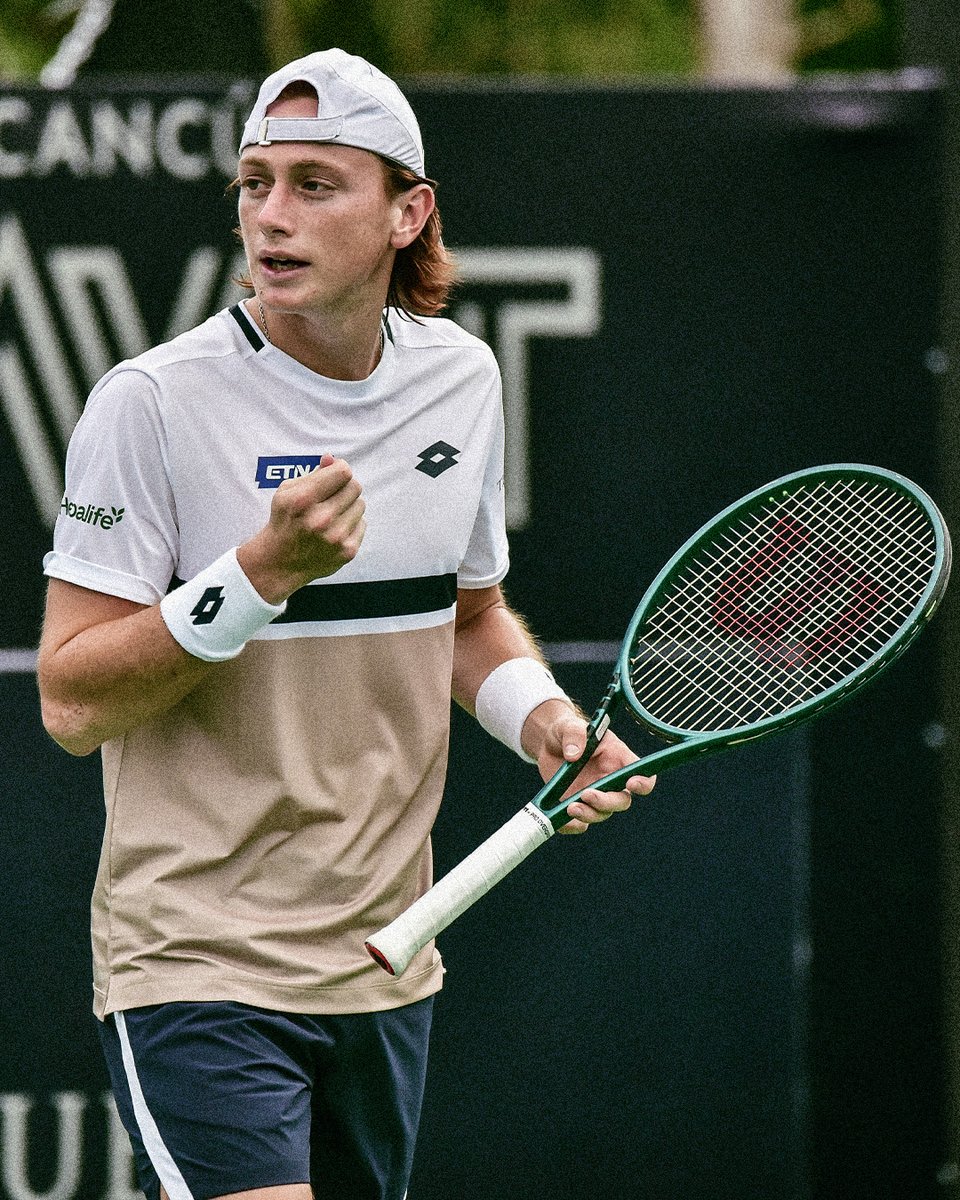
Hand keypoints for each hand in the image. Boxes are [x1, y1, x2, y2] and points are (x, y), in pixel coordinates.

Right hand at [237, 454, 365, 602]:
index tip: (334, 476)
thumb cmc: (284, 521)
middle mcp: (321, 519)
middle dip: (345, 488)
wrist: (280, 562)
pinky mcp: (348, 551)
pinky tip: (334, 530)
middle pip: (355, 487)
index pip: (343, 472)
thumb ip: (313, 474)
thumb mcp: (287, 492)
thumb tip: (332, 459)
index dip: (340, 470)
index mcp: (304, 500)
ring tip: (331, 515)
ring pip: (361, 505)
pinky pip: (362, 524)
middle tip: (331, 497)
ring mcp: (336, 537)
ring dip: (349, 506)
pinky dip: (351, 524)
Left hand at [523, 700, 655, 835]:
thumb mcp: (569, 725)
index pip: (642, 773)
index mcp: (618, 758)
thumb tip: (573, 756)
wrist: (549, 744)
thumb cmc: (567, 731)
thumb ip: (574, 735)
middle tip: (587, 794)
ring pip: (602, 814)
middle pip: (622, 801)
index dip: (643, 782)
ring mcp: (595, 796)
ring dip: (589, 814)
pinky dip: (573, 826)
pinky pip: (580, 823)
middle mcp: (611, 780)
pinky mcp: (578, 806)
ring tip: (570, 807)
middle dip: (607, 802)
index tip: (631, 783)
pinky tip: (563, 821)